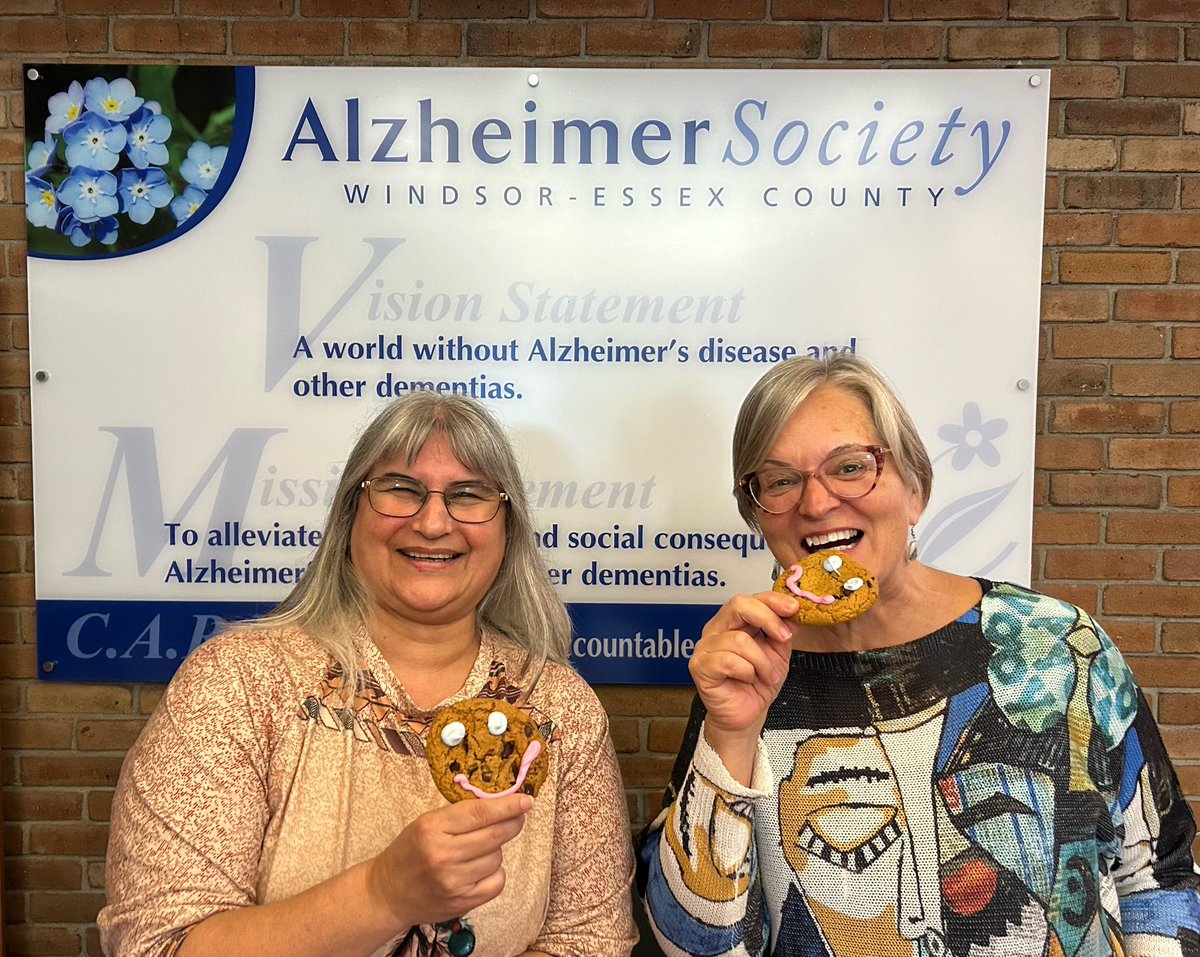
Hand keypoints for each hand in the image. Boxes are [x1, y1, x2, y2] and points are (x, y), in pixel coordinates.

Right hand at [368, 793, 531, 929]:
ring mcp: (453, 881)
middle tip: (517, 817)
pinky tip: (481, 869)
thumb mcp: (427, 823)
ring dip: (496, 851)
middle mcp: (443, 855)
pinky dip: (495, 873)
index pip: (480, 813)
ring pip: (497, 858)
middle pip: (494, 835)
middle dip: (513, 823)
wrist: (388, 892)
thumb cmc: (411, 851)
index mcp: (432, 827)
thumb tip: (503, 804)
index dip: (508, 806)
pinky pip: (497, 882)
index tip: (526, 800)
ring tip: (478, 850)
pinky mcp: (462, 902)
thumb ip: (461, 814)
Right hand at [688, 590, 796, 780]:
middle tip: (784, 637)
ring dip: (762, 661)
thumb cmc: (757, 685)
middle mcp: (716, 630)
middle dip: (768, 619)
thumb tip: (794, 615)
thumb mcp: (778, 654)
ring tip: (766, 675)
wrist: (746, 716)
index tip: (793, 608)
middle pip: (739, 605)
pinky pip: (729, 661)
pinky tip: (748, 680)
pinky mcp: (700, 667)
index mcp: (733, 623)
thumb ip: (783, 633)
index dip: (772, 600)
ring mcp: (705, 647)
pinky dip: (747, 672)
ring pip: (740, 640)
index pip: (750, 599)